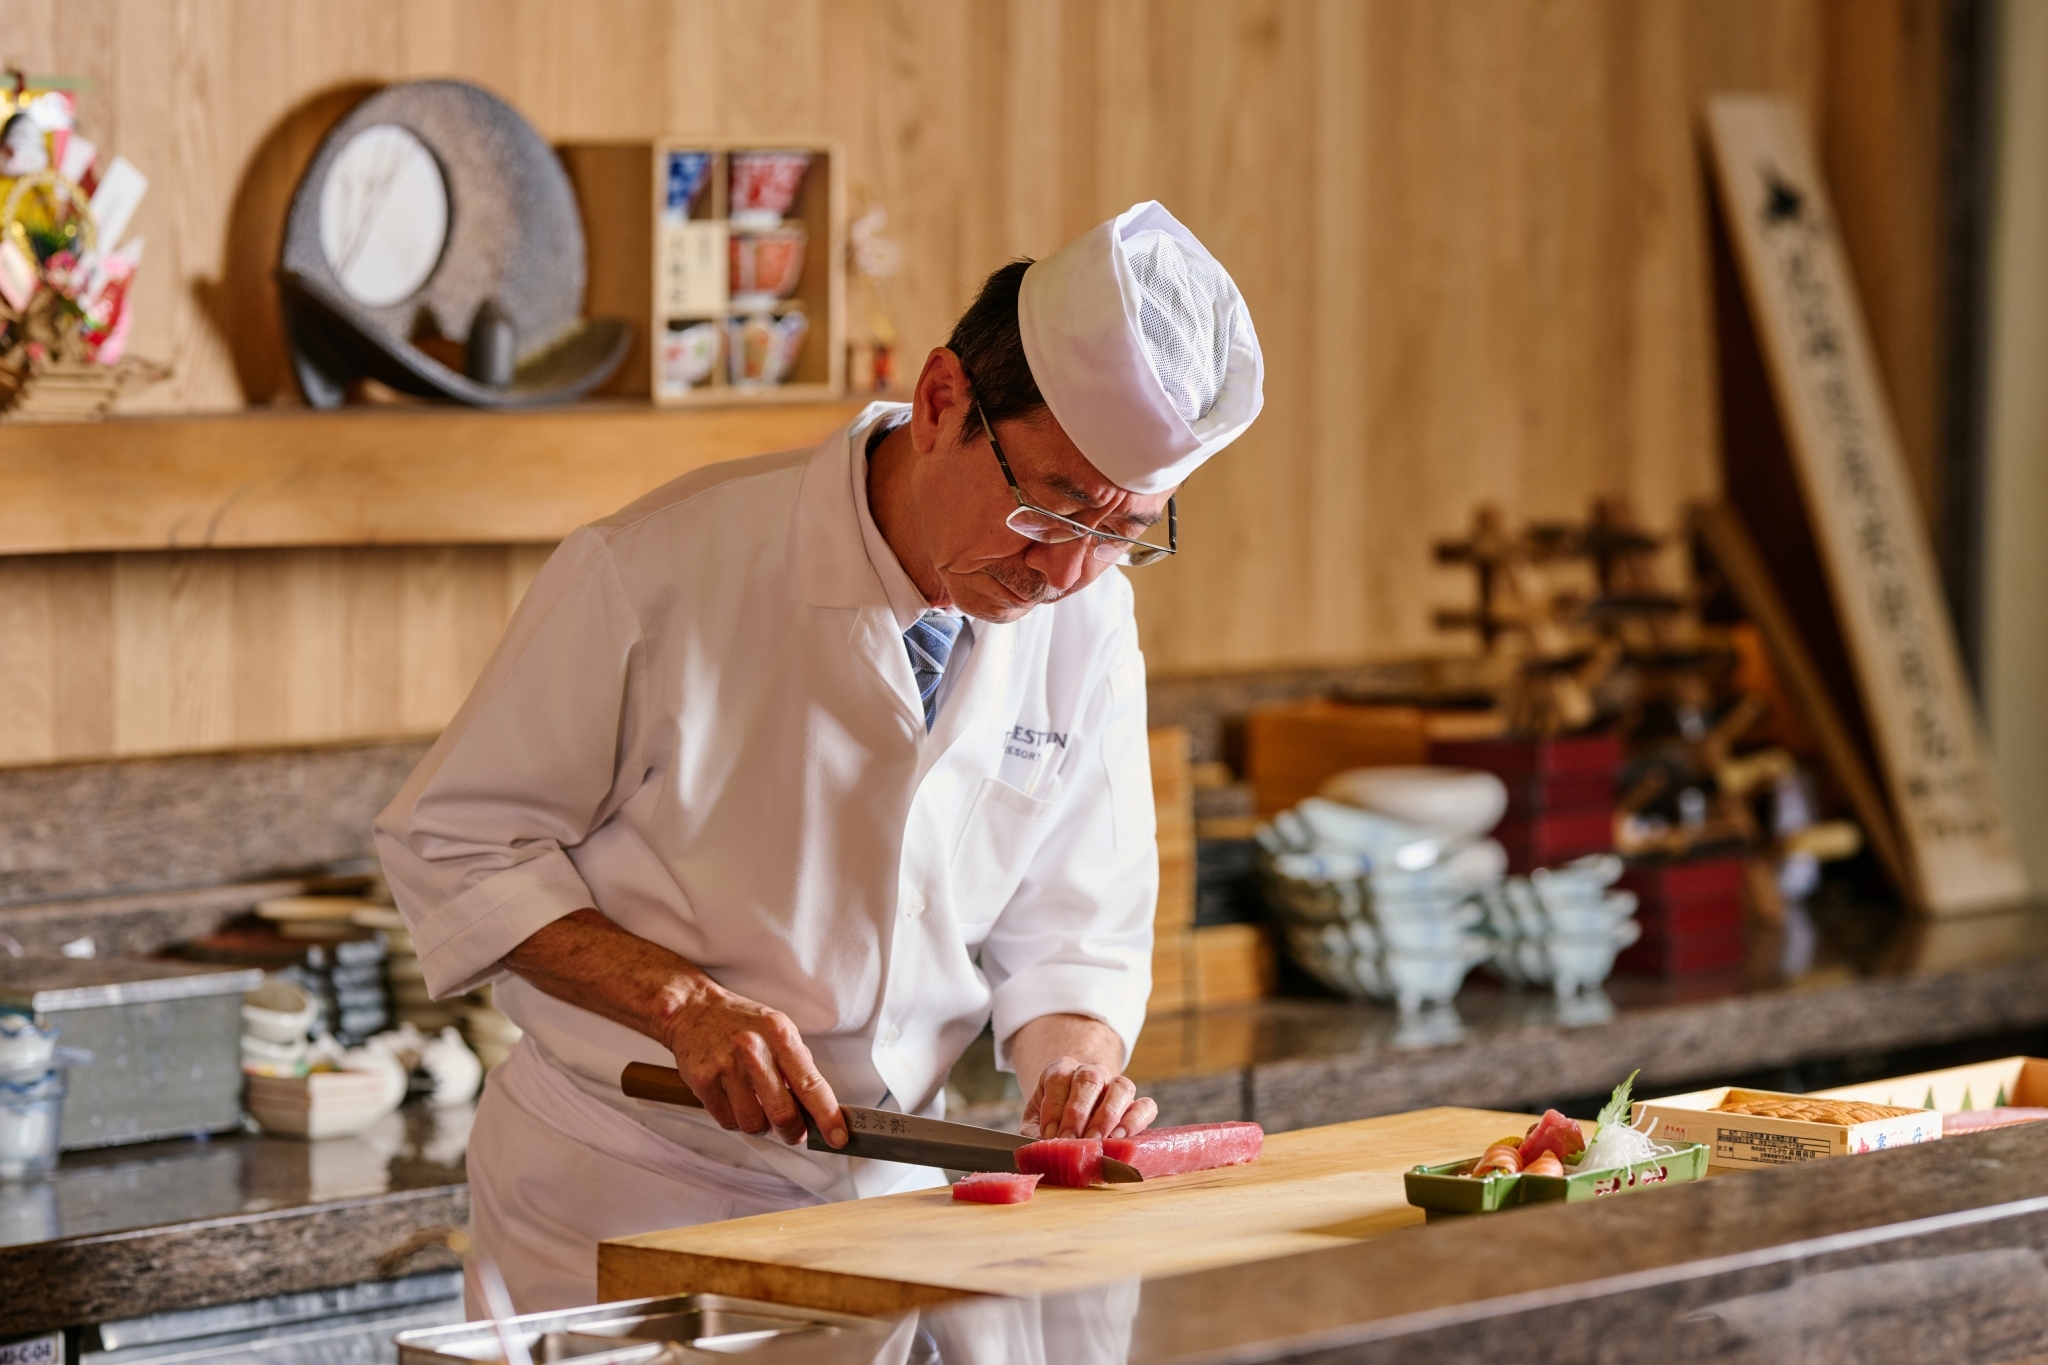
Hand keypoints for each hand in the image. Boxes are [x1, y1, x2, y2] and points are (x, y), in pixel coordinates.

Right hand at [658, 982, 845, 1148]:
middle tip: (795, 1133)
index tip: (838, 1137)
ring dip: (762, 1128)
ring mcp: (725, 1068)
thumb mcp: (779, 1029)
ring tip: (760, 1111)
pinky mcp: (702, 1082)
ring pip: (754, 1124)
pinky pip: (728, 1122)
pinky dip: (737, 1121)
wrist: (693, 1010)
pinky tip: (737, 1103)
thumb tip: (818, 1106)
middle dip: (793, 1133)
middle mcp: (753, 1052)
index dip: (828, 1116)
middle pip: (783, 1114)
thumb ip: (798, 1065)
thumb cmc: (741, 1021)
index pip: (811, 1085)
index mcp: (780, 1037)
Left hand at [1020, 1054, 1157, 1140]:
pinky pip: (1145, 1106)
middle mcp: (1091, 1072)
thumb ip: (1033, 1135)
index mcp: (1061, 1070)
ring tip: (1098, 1141)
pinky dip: (1136, 1120)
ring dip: (1108, 1116)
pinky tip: (1122, 1138)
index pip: (1059, 1078)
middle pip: (1089, 1079)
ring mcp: (1116, 1086)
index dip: (1054, 1107)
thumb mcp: (1034, 1124)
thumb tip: (1037, 1152)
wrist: (1070, 1118)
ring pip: (1120, 1087)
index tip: (1050, 1135)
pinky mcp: (1136, 1105)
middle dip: (1079, 1113)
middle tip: (1072, 1140)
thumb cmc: (1051, 1122)